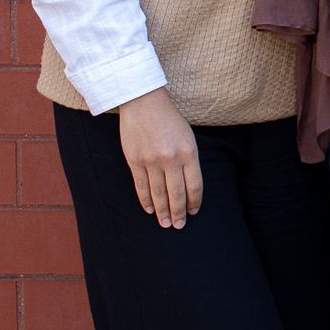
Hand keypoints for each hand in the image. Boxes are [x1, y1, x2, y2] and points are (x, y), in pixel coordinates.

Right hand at [116, 88, 201, 228]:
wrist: (143, 102)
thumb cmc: (169, 119)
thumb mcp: (188, 136)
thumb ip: (189, 160)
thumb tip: (189, 186)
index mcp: (188, 152)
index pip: (194, 185)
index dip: (195, 202)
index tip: (194, 212)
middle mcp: (171, 158)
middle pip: (176, 194)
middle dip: (179, 213)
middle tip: (179, 226)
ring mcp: (151, 161)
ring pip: (158, 193)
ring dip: (162, 211)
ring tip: (165, 223)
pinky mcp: (134, 161)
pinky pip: (141, 186)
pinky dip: (146, 200)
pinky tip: (149, 209)